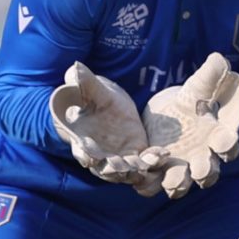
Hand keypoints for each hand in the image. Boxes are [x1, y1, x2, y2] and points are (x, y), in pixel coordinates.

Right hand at [49, 62, 167, 186]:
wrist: (111, 107)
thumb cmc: (98, 99)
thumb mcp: (94, 90)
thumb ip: (86, 82)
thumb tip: (74, 68)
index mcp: (84, 140)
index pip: (81, 151)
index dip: (84, 155)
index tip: (89, 158)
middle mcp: (100, 155)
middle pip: (104, 168)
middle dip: (112, 169)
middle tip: (121, 168)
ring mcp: (119, 158)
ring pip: (126, 171)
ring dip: (135, 171)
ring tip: (146, 166)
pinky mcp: (136, 154)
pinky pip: (145, 161)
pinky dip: (154, 160)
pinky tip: (164, 154)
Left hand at [142, 52, 238, 198]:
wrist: (168, 116)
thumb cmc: (190, 103)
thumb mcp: (197, 87)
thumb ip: (210, 74)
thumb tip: (219, 59)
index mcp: (216, 139)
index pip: (228, 146)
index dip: (228, 145)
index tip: (222, 140)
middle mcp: (201, 159)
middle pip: (208, 172)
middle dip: (206, 172)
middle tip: (201, 169)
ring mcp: (180, 170)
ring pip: (182, 184)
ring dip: (178, 183)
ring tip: (171, 181)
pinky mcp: (157, 174)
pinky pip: (154, 184)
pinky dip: (149, 182)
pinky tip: (141, 175)